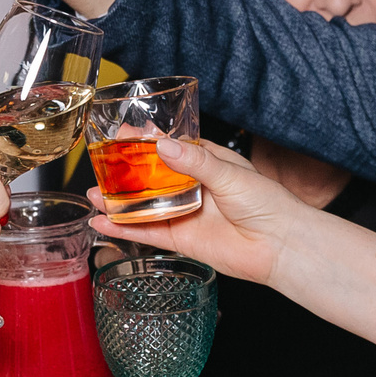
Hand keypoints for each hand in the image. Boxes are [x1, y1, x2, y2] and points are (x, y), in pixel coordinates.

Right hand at [89, 137, 301, 285]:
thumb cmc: (268, 204)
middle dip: (125, 171)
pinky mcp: (182, 240)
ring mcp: (185, 214)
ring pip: (144, 206)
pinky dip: (125, 229)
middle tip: (100, 161)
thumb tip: (163, 145)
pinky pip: (148, 233)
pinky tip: (104, 224)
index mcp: (207, 163)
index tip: (124, 131)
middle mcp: (192, 187)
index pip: (170, 147)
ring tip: (94, 193)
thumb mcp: (230, 174)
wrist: (281, 245)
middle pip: (151, 177)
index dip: (146, 141)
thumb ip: (195, 162)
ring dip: (118, 201)